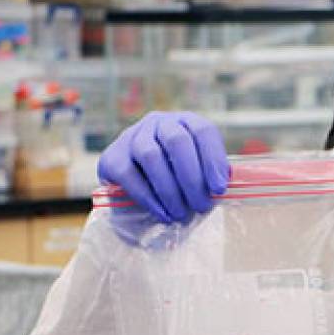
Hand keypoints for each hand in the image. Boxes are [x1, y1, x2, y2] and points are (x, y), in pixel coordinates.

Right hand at [97, 111, 228, 224]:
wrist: (136, 189)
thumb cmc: (178, 180)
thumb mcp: (198, 172)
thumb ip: (210, 176)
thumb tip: (222, 189)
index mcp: (186, 121)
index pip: (203, 131)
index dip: (213, 160)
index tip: (219, 189)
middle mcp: (158, 122)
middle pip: (177, 141)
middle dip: (192, 178)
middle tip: (201, 205)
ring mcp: (132, 136)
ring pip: (151, 156)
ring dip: (170, 189)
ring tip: (181, 213)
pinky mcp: (112, 157)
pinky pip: (129, 174)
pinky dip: (148, 197)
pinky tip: (162, 213)